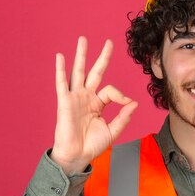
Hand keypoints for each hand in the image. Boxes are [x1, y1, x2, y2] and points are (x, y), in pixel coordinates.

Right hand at [51, 36, 137, 174]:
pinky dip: (60, 70)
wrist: (77, 156)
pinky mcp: (65, 102)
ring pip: (78, 72)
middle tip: (109, 42)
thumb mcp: (112, 131)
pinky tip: (60, 56)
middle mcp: (86, 97)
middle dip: (102, 57)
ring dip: (81, 56)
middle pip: (95, 72)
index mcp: (98, 104)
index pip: (111, 91)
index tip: (127, 103)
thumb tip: (134, 103)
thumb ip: (123, 117)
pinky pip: (62, 83)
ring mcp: (75, 98)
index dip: (121, 95)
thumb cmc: (92, 145)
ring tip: (83, 39)